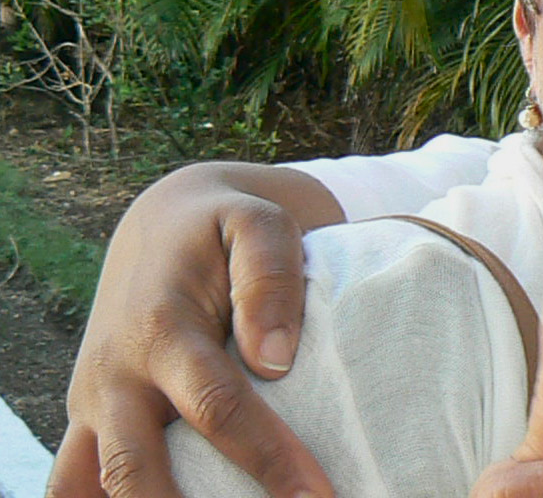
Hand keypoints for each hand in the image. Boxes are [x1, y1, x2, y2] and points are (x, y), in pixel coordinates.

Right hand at [50, 162, 342, 497]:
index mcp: (160, 330)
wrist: (164, 220)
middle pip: (138, 473)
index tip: (318, 495)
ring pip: (92, 488)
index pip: (218, 409)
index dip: (270, 459)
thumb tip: (274, 361)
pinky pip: (76, 483)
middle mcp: (115, 377)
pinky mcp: (89, 423)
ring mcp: (94, 406)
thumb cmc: (226, 226)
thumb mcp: (258, 223)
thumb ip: (268, 279)